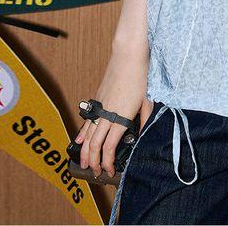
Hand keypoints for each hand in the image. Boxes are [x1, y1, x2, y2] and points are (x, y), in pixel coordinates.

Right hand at [73, 47, 151, 179]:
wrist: (128, 55)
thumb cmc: (140, 75)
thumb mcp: (148, 98)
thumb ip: (145, 117)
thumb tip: (143, 132)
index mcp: (122, 116)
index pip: (109, 146)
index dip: (107, 161)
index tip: (108, 170)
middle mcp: (108, 113)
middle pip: (95, 144)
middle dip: (93, 161)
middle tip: (94, 172)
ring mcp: (100, 105)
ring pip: (88, 133)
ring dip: (84, 151)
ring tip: (83, 163)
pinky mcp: (98, 98)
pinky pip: (88, 120)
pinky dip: (82, 133)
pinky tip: (79, 141)